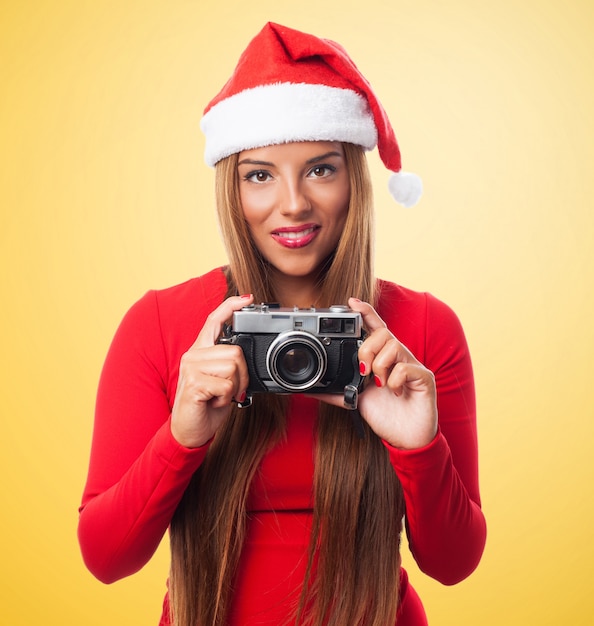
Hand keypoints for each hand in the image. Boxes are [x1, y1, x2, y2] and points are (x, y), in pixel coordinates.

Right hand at [170, 294, 252, 447]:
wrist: (189, 431)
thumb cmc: (207, 405)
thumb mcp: (222, 380)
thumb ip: (230, 364)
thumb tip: (247, 355)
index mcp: (201, 350)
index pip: (214, 320)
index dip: (230, 306)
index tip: (247, 298)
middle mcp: (194, 355)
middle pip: (235, 351)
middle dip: (242, 375)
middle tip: (232, 390)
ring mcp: (191, 367)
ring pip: (233, 367)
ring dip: (234, 387)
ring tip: (220, 396)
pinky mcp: (194, 383)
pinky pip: (226, 385)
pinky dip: (227, 398)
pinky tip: (214, 402)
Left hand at [320, 298, 437, 449]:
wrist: (406, 439)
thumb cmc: (386, 416)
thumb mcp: (356, 400)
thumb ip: (336, 392)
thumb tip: (309, 389)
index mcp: (384, 358)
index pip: (376, 327)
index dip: (366, 312)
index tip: (352, 302)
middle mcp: (399, 357)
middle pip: (383, 333)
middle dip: (367, 348)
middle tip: (363, 370)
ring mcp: (413, 366)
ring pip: (394, 345)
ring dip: (380, 365)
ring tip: (379, 384)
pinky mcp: (424, 378)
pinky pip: (406, 368)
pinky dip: (394, 380)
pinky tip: (394, 392)